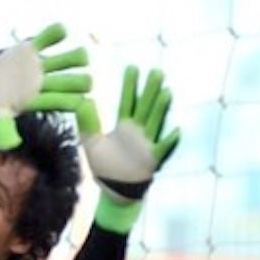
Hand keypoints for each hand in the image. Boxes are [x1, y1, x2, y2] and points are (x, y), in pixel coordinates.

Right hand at [0, 23, 94, 150]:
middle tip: (86, 80)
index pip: (64, 102)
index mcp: (41, 101)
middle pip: (73, 82)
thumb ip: (1, 133)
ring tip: (81, 56)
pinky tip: (61, 32)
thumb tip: (12, 145)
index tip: (80, 101)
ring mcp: (39, 65)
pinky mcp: (30, 48)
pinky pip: (48, 38)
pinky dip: (56, 33)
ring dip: (77, 57)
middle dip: (81, 81)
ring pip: (67, 59)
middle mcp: (45, 83)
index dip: (75, 101)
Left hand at [82, 66, 179, 230]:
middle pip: (145, 106)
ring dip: (161, 108)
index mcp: (124, 125)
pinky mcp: (152, 160)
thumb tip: (81, 102)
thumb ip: (88, 124)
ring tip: (166, 92)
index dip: (130, 85)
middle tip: (156, 71)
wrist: (115, 192)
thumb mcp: (92, 143)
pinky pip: (162, 148)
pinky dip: (169, 140)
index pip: (128, 101)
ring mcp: (147, 144)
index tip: (132, 67)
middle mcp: (138, 131)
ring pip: (155, 121)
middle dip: (150, 90)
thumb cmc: (106, 167)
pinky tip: (177, 129)